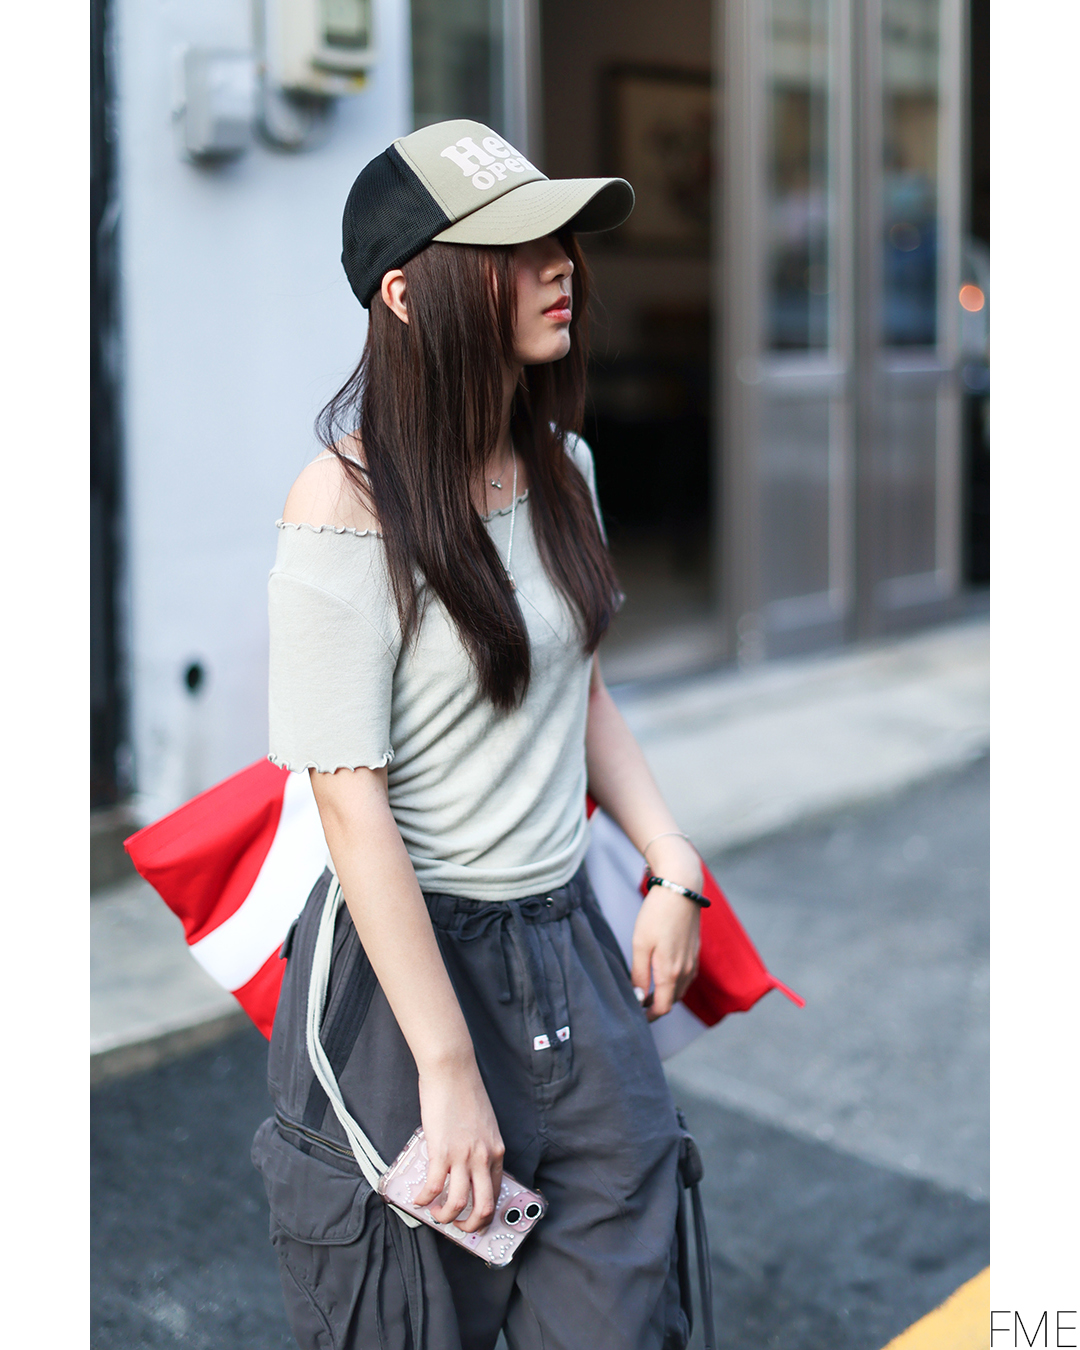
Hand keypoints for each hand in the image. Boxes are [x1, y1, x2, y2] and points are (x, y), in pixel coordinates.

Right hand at [411, 1056, 504, 1232]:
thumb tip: (466, 1170)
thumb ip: (479, 1148)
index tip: (474, 1218)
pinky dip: (424, 1199)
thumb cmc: (465, 1093)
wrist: (453, 1072)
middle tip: (458, 1227)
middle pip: (483, 1207)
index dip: (485, 1213)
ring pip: (458, 1204)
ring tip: (436, 1214)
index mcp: (496, 1151)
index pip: (496, 1193)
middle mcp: (483, 1158)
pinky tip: (418, 1199)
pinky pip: (434, 1187)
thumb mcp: (484, 1125)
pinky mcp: (442, 1151)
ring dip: (445, 1217)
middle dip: (470, 1226)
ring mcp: (463, 1156)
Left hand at [632, 838, 702, 1019]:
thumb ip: (639, 974)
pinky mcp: (695, 951)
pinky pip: (686, 976)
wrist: (681, 889)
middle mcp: (686, 971)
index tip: (635, 1015)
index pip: (663, 1008)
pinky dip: (674, 981)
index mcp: (671, 972)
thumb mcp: (640, 944)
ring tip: (646, 990)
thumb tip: (639, 998)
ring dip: (666, 994)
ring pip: (680, 989)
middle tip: (637, 1003)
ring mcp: (693, 961)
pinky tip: (661, 972)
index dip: (649, 1016)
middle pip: (673, 1001)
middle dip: (657, 1006)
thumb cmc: (657, 915)